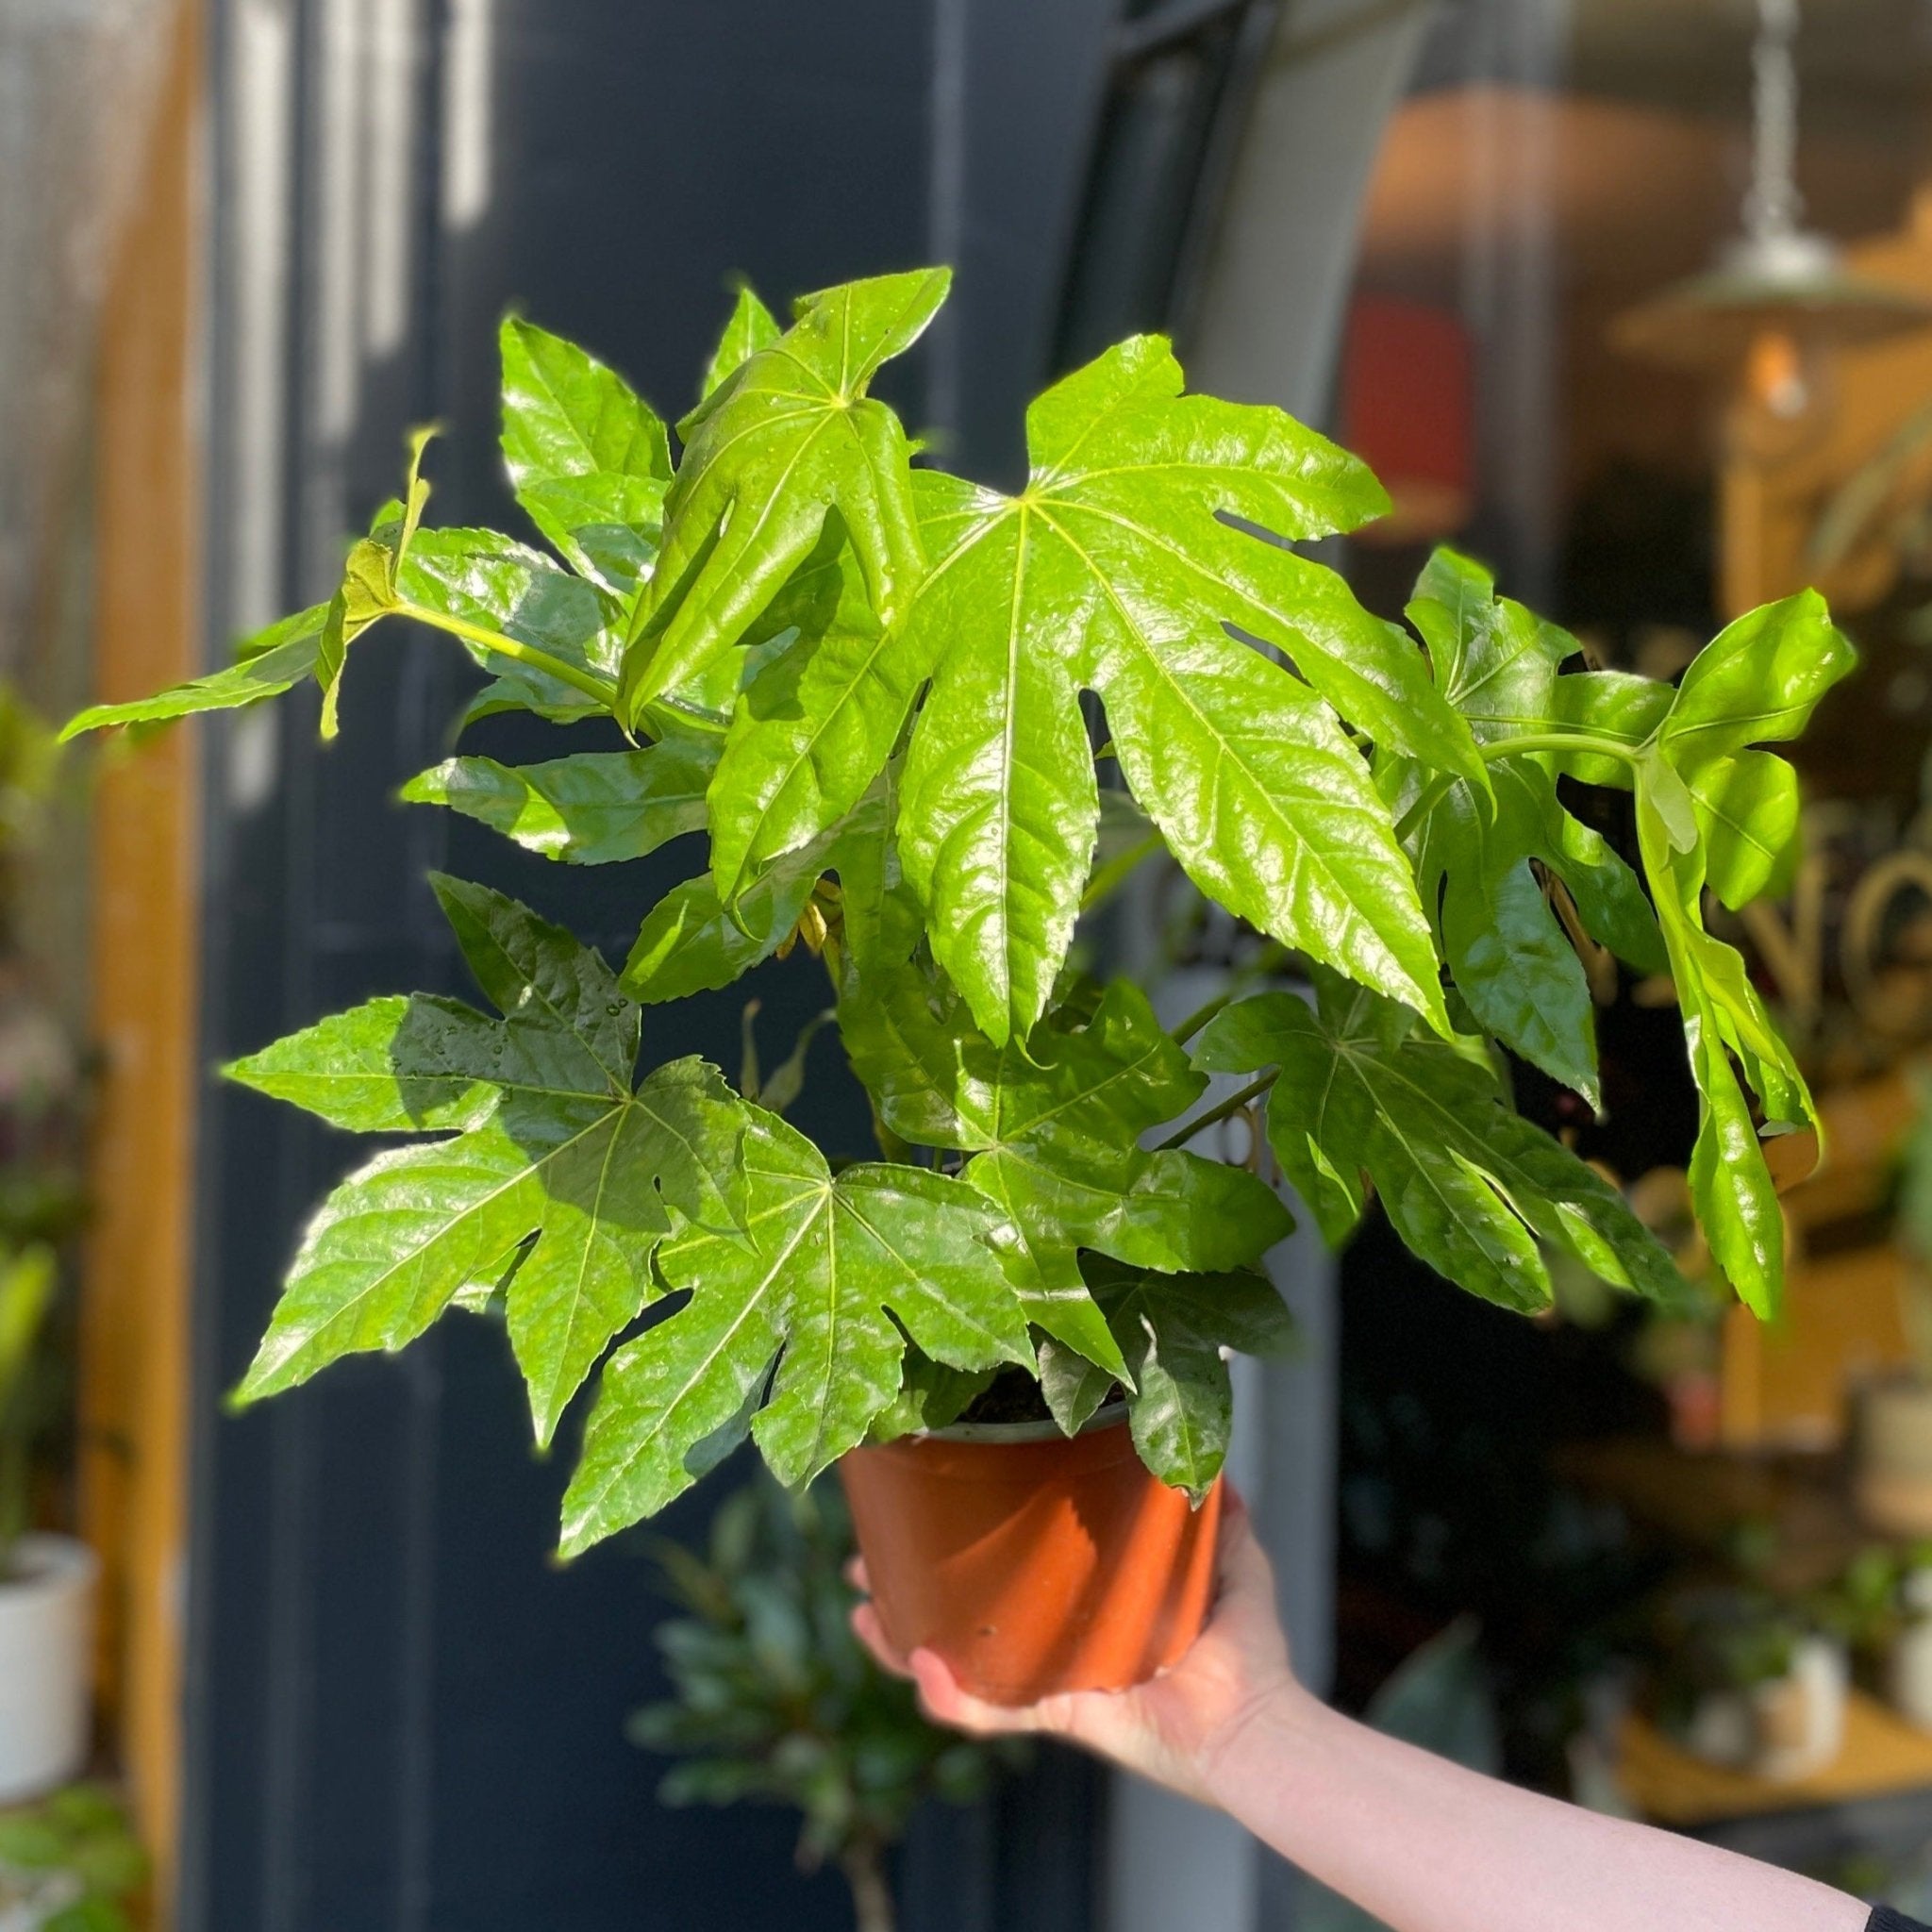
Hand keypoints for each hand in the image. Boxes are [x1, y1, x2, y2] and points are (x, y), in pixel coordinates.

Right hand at [849, 1484, 1303, 1806]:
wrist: (1258, 1721)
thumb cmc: (1249, 1651)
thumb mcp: (1229, 1559)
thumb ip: (1218, 1513)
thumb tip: (1214, 1459)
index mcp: (1083, 1614)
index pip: (1009, 1582)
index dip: (963, 1556)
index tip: (924, 1514)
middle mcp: (1057, 1651)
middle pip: (964, 1622)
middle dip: (906, 1595)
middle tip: (864, 1562)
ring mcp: (1052, 1685)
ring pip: (958, 1667)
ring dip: (901, 1644)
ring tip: (864, 1612)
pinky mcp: (1061, 1716)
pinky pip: (994, 1712)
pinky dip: (952, 1696)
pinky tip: (920, 1664)